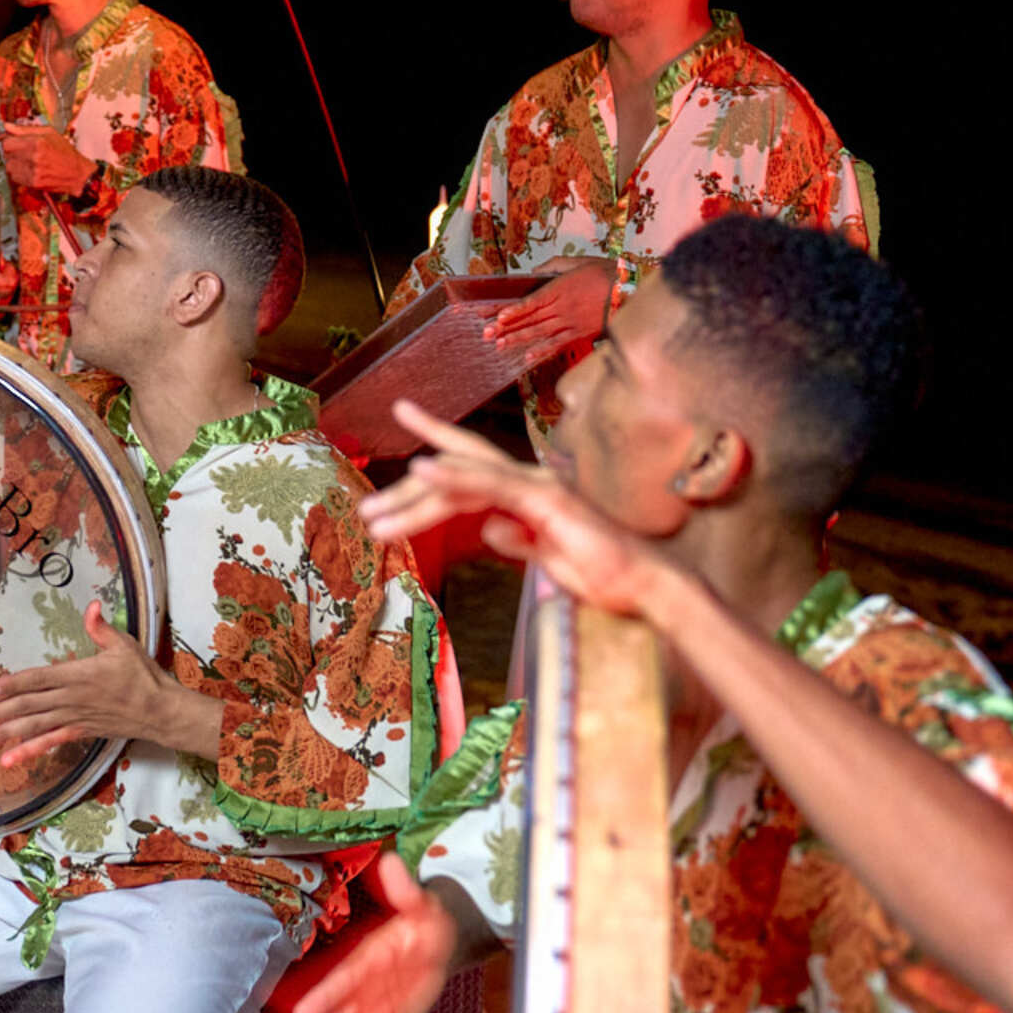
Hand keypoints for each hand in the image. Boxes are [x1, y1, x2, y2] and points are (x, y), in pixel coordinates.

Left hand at [0, 124, 95, 195]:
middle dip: (13, 152)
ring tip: (27, 162)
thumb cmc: (65, 152)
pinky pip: (15, 178)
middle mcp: (34, 157)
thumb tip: (7, 126)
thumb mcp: (49, 133)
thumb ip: (26, 129)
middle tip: (24, 152)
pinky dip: (19, 174)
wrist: (78, 174)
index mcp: (37, 142)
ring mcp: (33, 172)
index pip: (7, 142)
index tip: (16, 142)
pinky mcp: (33, 183)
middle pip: (7, 154)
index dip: (11, 141)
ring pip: (9, 167)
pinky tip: (29, 170)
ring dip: (15, 164)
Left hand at [0, 601, 220, 766]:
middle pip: (29, 707)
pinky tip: (9, 760)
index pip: (40, 679)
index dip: (15, 685)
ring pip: (34, 727)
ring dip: (6, 736)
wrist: (159, 711)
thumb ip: (101, 628)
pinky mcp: (79, 732)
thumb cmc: (141, 675)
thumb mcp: (123, 645)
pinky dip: (29, 751)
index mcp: (78, 674)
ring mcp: (73, 718)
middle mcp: (71, 698)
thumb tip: (91, 605)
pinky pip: (51, 743)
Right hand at [292, 854, 459, 1012]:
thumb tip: (390, 862)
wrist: (442, 940)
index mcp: (368, 958)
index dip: (323, 995)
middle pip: (343, 1005)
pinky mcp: (396, 1008)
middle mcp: (369, 982)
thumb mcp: (420, 905)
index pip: (341, 980)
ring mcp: (381, 998)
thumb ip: (405, 890)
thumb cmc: (425, 921)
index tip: (302, 1011)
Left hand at [361, 399, 668, 617]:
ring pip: (465, 477)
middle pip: (458, 469)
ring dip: (414, 495)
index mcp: (529, 493)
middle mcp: (530, 481)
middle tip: (365, 505)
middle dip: (408, 488)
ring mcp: (538, 487)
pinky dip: (454, 477)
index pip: (473, 465)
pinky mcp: (546, 502)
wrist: (647, 588)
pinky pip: (491, 485)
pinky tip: (421, 471)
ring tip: (373, 510)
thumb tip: (491, 530)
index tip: (400, 424)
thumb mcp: (549, 561)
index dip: (436, 444)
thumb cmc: (607, 576)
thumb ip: (520, 541)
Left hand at [483, 257, 616, 352]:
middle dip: (506, 327)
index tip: (496, 317)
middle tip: (487, 334)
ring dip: (518, 339)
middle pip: (530, 319)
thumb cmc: (603, 272)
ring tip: (500, 345)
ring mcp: (570, 322)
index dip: (513, 310)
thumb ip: (552, 266)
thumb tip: (533, 271)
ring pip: (540, 332)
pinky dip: (543, 350)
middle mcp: (562, 307)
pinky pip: (558, 343)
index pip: (530, 302)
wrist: (629, 289)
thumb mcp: (575, 262)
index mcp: (559, 289)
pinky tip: (528, 355)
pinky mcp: (579, 332)